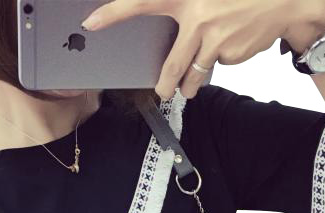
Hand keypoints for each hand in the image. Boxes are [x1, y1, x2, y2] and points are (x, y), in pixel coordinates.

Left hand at [80, 0, 324, 98]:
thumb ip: (184, 2)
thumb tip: (163, 10)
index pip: (141, 1)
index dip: (114, 12)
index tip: (92, 22)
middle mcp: (197, 17)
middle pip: (171, 64)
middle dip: (165, 84)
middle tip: (162, 92)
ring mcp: (215, 40)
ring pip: (193, 73)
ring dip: (189, 85)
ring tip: (188, 87)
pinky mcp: (231, 53)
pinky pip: (217, 64)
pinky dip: (220, 59)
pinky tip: (232, 42)